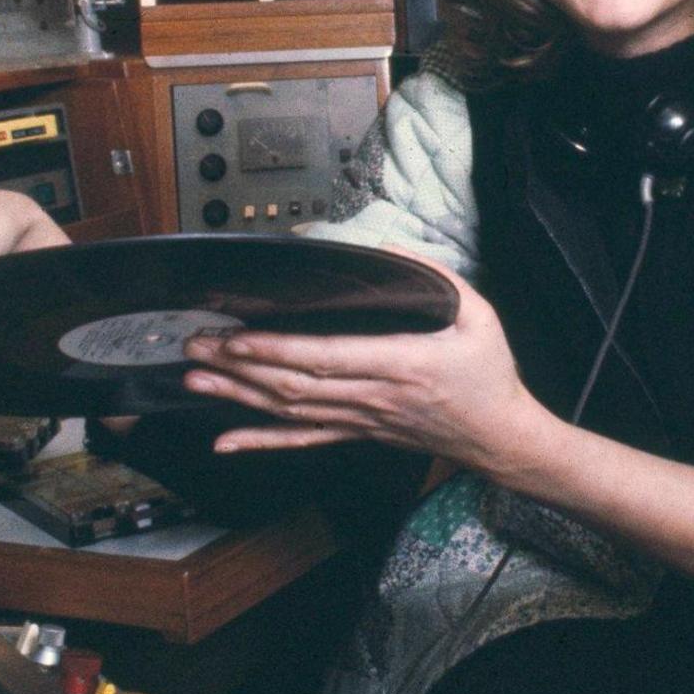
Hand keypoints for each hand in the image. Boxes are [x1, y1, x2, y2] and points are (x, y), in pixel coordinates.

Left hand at [182, 264, 551, 467]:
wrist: (499, 436)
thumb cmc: (489, 376)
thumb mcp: (480, 317)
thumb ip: (439, 279)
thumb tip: (388, 251)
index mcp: (401, 365)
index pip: (326, 358)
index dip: (277, 350)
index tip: (237, 338)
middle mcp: (373, 397)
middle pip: (293, 384)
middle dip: (238, 366)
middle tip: (195, 347)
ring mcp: (361, 420)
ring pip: (289, 410)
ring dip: (238, 395)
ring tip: (194, 378)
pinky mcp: (358, 434)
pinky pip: (303, 439)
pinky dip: (261, 441)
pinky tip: (226, 441)